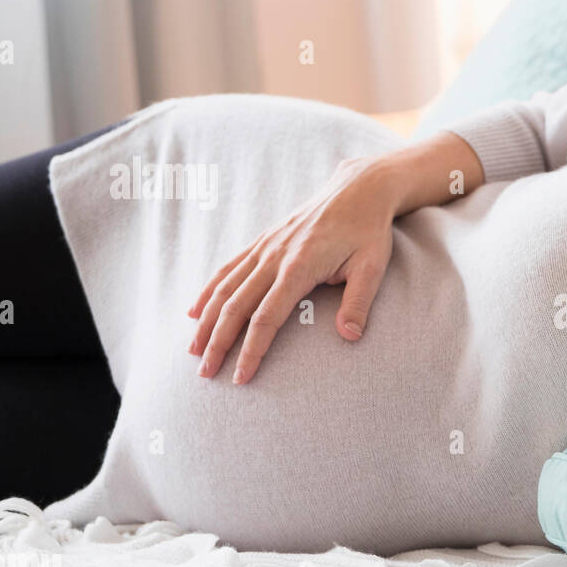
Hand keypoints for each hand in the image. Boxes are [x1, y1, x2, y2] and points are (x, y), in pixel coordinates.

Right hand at [187, 155, 402, 384]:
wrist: (358, 190)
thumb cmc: (368, 231)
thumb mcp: (372, 267)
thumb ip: (358, 302)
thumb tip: (350, 336)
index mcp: (299, 268)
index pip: (266, 318)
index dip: (251, 350)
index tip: (241, 377)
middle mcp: (273, 257)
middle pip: (236, 306)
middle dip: (218, 342)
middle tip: (205, 373)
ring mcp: (265, 247)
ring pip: (225, 288)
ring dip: (206, 321)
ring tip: (193, 350)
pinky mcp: (263, 240)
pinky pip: (228, 268)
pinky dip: (208, 291)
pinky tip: (195, 311)